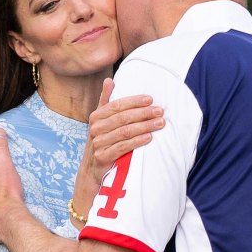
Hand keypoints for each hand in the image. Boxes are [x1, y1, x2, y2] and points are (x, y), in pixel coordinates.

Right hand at [68, 78, 164, 228]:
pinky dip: (137, 141)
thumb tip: (109, 80)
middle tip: (160, 111)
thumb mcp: (102, 121)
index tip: (151, 99)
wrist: (92, 171)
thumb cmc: (102, 141)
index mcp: (96, 116)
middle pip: (123, 118)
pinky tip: (149, 137)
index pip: (117, 105)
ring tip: (160, 123)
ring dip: (144, 126)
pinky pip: (123, 147)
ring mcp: (98, 143)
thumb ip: (105, 101)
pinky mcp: (103, 157)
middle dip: (143, 113)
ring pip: (125, 132)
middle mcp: (95, 128)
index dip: (134, 101)